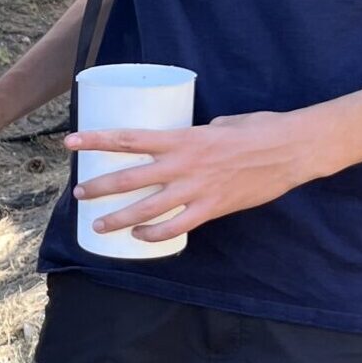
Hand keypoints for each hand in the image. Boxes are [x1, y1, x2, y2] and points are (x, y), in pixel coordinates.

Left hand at [68, 110, 323, 243]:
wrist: (290, 150)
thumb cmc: (255, 129)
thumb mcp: (216, 124)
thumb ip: (192, 136)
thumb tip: (176, 145)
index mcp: (181, 138)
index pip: (128, 138)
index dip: (96, 140)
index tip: (70, 142)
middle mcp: (183, 165)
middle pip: (130, 178)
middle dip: (100, 187)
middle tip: (78, 193)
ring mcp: (197, 189)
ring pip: (148, 208)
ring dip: (119, 218)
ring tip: (97, 225)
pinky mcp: (213, 208)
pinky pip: (177, 227)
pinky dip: (155, 235)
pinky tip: (139, 238)